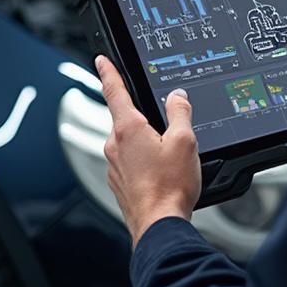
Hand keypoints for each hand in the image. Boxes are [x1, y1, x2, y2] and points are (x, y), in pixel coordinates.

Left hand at [95, 55, 200, 247]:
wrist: (159, 227)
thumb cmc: (169, 188)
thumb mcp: (185, 141)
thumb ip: (180, 112)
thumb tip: (177, 97)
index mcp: (128, 129)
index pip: (114, 90)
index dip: (108, 71)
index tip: (101, 60)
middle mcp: (115, 145)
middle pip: (126, 118)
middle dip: (144, 117)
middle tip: (166, 128)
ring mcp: (114, 166)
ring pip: (129, 142)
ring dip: (146, 142)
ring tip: (169, 158)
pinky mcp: (119, 182)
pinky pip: (130, 162)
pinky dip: (144, 161)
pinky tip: (161, 173)